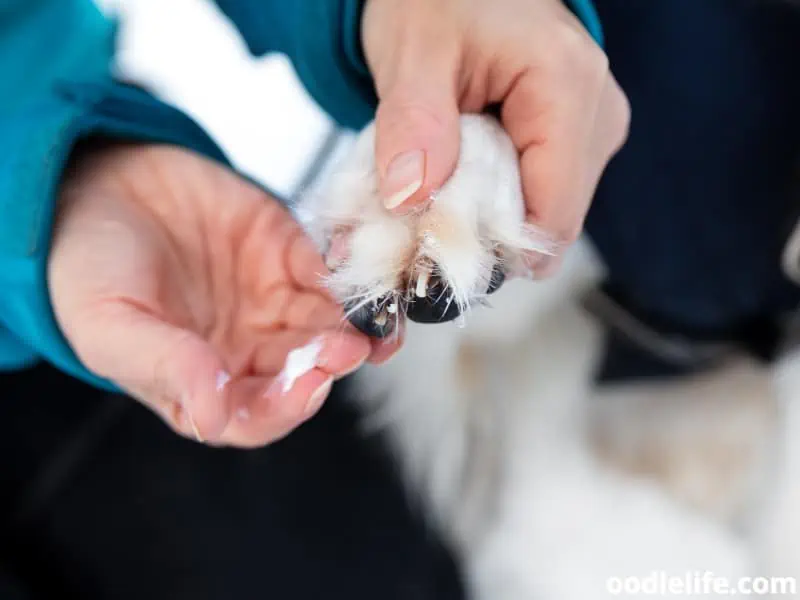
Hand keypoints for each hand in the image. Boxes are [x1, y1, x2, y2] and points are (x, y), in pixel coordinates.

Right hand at [49, 144, 399, 446]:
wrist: (96, 185)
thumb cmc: (88, 268)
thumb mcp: (112, 326)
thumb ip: (166, 368)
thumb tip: (213, 417)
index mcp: (204, 384)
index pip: (258, 415)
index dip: (287, 408)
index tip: (309, 387)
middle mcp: (246, 351)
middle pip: (304, 373)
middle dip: (329, 364)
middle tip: (348, 348)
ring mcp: (271, 303)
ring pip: (326, 327)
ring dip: (353, 327)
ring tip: (371, 319)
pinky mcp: (287, 254)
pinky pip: (327, 273)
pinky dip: (348, 277)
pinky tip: (362, 277)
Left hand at [362, 0, 629, 275]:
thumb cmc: (440, 1)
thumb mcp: (413, 51)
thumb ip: (413, 123)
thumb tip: (412, 201)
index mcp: (569, 89)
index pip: (551, 218)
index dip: (492, 248)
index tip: (432, 245)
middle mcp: (597, 117)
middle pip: (549, 223)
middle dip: (483, 232)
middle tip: (424, 208)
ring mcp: (593, 134)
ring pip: (542, 217)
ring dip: (485, 217)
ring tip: (441, 177)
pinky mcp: (575, 145)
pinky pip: (537, 199)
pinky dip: (493, 202)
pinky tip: (462, 172)